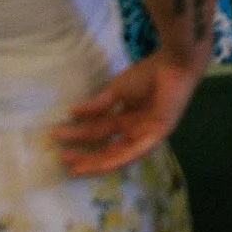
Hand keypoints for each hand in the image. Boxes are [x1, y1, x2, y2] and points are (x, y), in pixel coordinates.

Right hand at [53, 54, 205, 176]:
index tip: (58, 138)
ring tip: (75, 168)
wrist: (173, 63)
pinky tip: (103, 165)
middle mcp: (137, 129)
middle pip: (108, 147)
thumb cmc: (148, 74)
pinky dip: (119, 159)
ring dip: (97, 162)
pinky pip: (137, 152)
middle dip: (85, 155)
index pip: (101, 132)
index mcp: (128, 118)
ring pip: (119, 155)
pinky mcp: (159, 135)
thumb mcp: (116, 91)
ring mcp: (147, 134)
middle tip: (62, 159)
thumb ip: (97, 106)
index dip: (80, 137)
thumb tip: (72, 114)